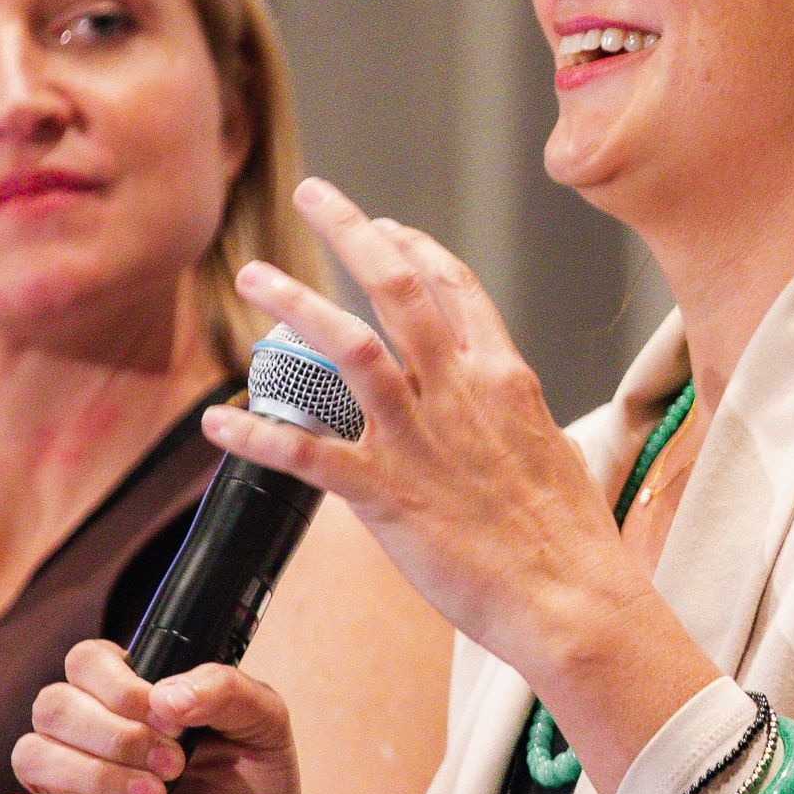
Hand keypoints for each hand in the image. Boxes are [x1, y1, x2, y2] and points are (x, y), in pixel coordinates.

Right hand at [1, 641, 315, 793]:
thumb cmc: (254, 790)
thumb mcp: (264, 728)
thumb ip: (228, 692)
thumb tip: (165, 696)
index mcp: (130, 696)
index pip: (87, 661)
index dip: (120, 684)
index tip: (172, 719)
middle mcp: (88, 734)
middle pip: (53, 704)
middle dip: (113, 734)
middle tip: (174, 767)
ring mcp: (66, 785)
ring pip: (31, 754)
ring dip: (93, 774)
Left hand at [207, 180, 714, 764]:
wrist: (574, 598)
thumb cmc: (571, 539)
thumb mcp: (552, 451)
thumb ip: (514, 418)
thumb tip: (501, 409)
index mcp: (504, 379)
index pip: (455, 288)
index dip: (414, 248)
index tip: (385, 225)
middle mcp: (461, 393)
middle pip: (399, 287)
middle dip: (352, 231)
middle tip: (315, 195)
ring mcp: (421, 440)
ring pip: (348, 347)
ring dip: (297, 304)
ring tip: (256, 277)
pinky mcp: (388, 494)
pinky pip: (308, 454)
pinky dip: (258, 434)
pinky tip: (220, 422)